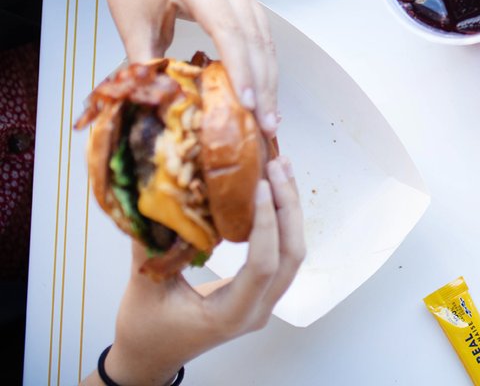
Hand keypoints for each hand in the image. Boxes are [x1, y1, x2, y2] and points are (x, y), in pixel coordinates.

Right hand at [84, 157, 304, 385]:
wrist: (150, 358)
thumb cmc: (145, 332)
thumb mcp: (143, 289)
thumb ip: (152, 247)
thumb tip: (155, 199)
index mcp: (231, 314)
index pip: (263, 265)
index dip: (266, 223)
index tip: (260, 185)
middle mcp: (257, 309)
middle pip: (291, 254)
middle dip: (287, 207)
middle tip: (278, 166)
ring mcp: (264, 301)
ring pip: (292, 252)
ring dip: (288, 210)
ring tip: (281, 168)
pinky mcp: (261, 290)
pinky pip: (282, 252)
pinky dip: (280, 220)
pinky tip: (272, 191)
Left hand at [91, 0, 278, 134]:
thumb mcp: (131, 24)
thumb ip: (146, 63)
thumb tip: (161, 103)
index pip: (228, 30)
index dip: (239, 68)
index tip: (245, 104)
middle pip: (254, 37)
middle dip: (262, 83)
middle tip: (266, 123)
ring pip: (264, 37)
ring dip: (269, 78)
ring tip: (270, 116)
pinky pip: (261, 33)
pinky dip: (265, 64)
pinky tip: (265, 92)